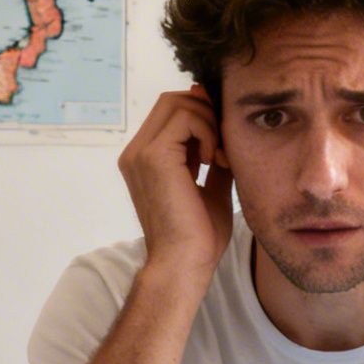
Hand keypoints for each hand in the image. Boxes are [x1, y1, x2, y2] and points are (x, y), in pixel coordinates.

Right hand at [118, 89, 233, 285]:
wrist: (185, 263)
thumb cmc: (198, 236)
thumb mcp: (211, 188)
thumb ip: (211, 158)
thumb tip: (227, 134)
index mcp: (144, 159)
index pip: (171, 112)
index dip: (201, 115)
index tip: (222, 145)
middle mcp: (136, 152)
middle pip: (172, 99)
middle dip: (206, 113)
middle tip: (222, 148)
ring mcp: (140, 152)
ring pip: (179, 102)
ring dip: (209, 123)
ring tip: (218, 158)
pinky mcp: (153, 156)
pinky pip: (185, 118)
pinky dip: (207, 132)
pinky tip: (213, 161)